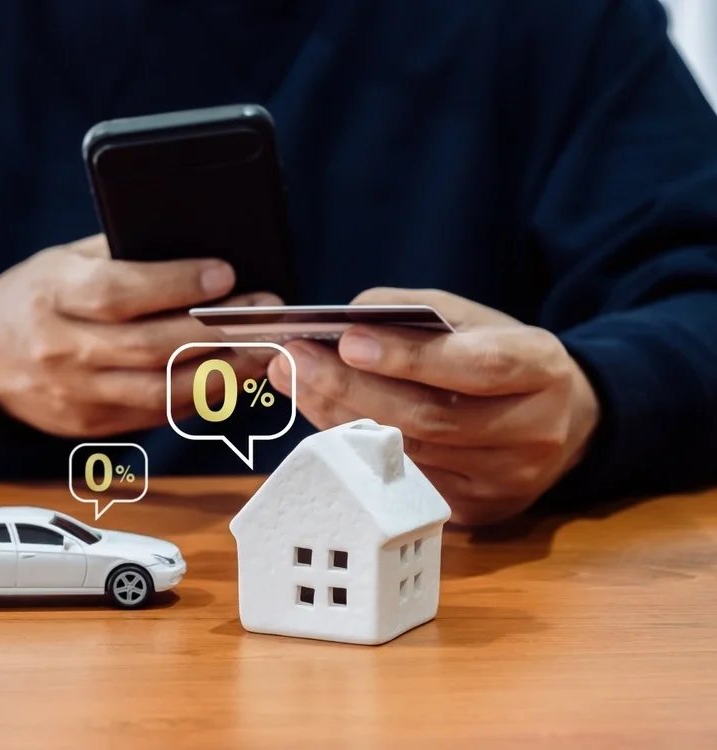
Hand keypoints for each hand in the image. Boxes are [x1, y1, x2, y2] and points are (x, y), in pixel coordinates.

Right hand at [0, 234, 280, 436]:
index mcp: (52, 295)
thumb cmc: (35, 297)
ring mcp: (75, 394)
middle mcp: (61, 349)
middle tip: (265, 314)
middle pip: (149, 347)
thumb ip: (121, 254)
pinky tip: (230, 378)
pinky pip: (154, 415)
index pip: (118, 293)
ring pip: (158, 391)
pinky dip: (197, 398)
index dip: (175, 285)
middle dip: (216, 331)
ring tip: (261, 351)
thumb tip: (197, 247)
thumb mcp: (63, 261)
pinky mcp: (90, 425)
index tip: (226, 274)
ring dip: (220, 374)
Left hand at [266, 288, 600, 525]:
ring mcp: (504, 481)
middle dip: (351, 389)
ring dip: (341, 419)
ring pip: (409, 456)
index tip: (347, 341)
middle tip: (296, 361)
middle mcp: (532, 433)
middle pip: (430, 419)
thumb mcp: (477, 320)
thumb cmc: (506, 360)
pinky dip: (358, 450)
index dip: (409, 357)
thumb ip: (418, 313)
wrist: (562, 421)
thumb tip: (348, 321)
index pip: (475, 367)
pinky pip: (404, 482)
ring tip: (298, 383)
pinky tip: (325, 419)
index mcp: (543, 370)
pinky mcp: (477, 511)